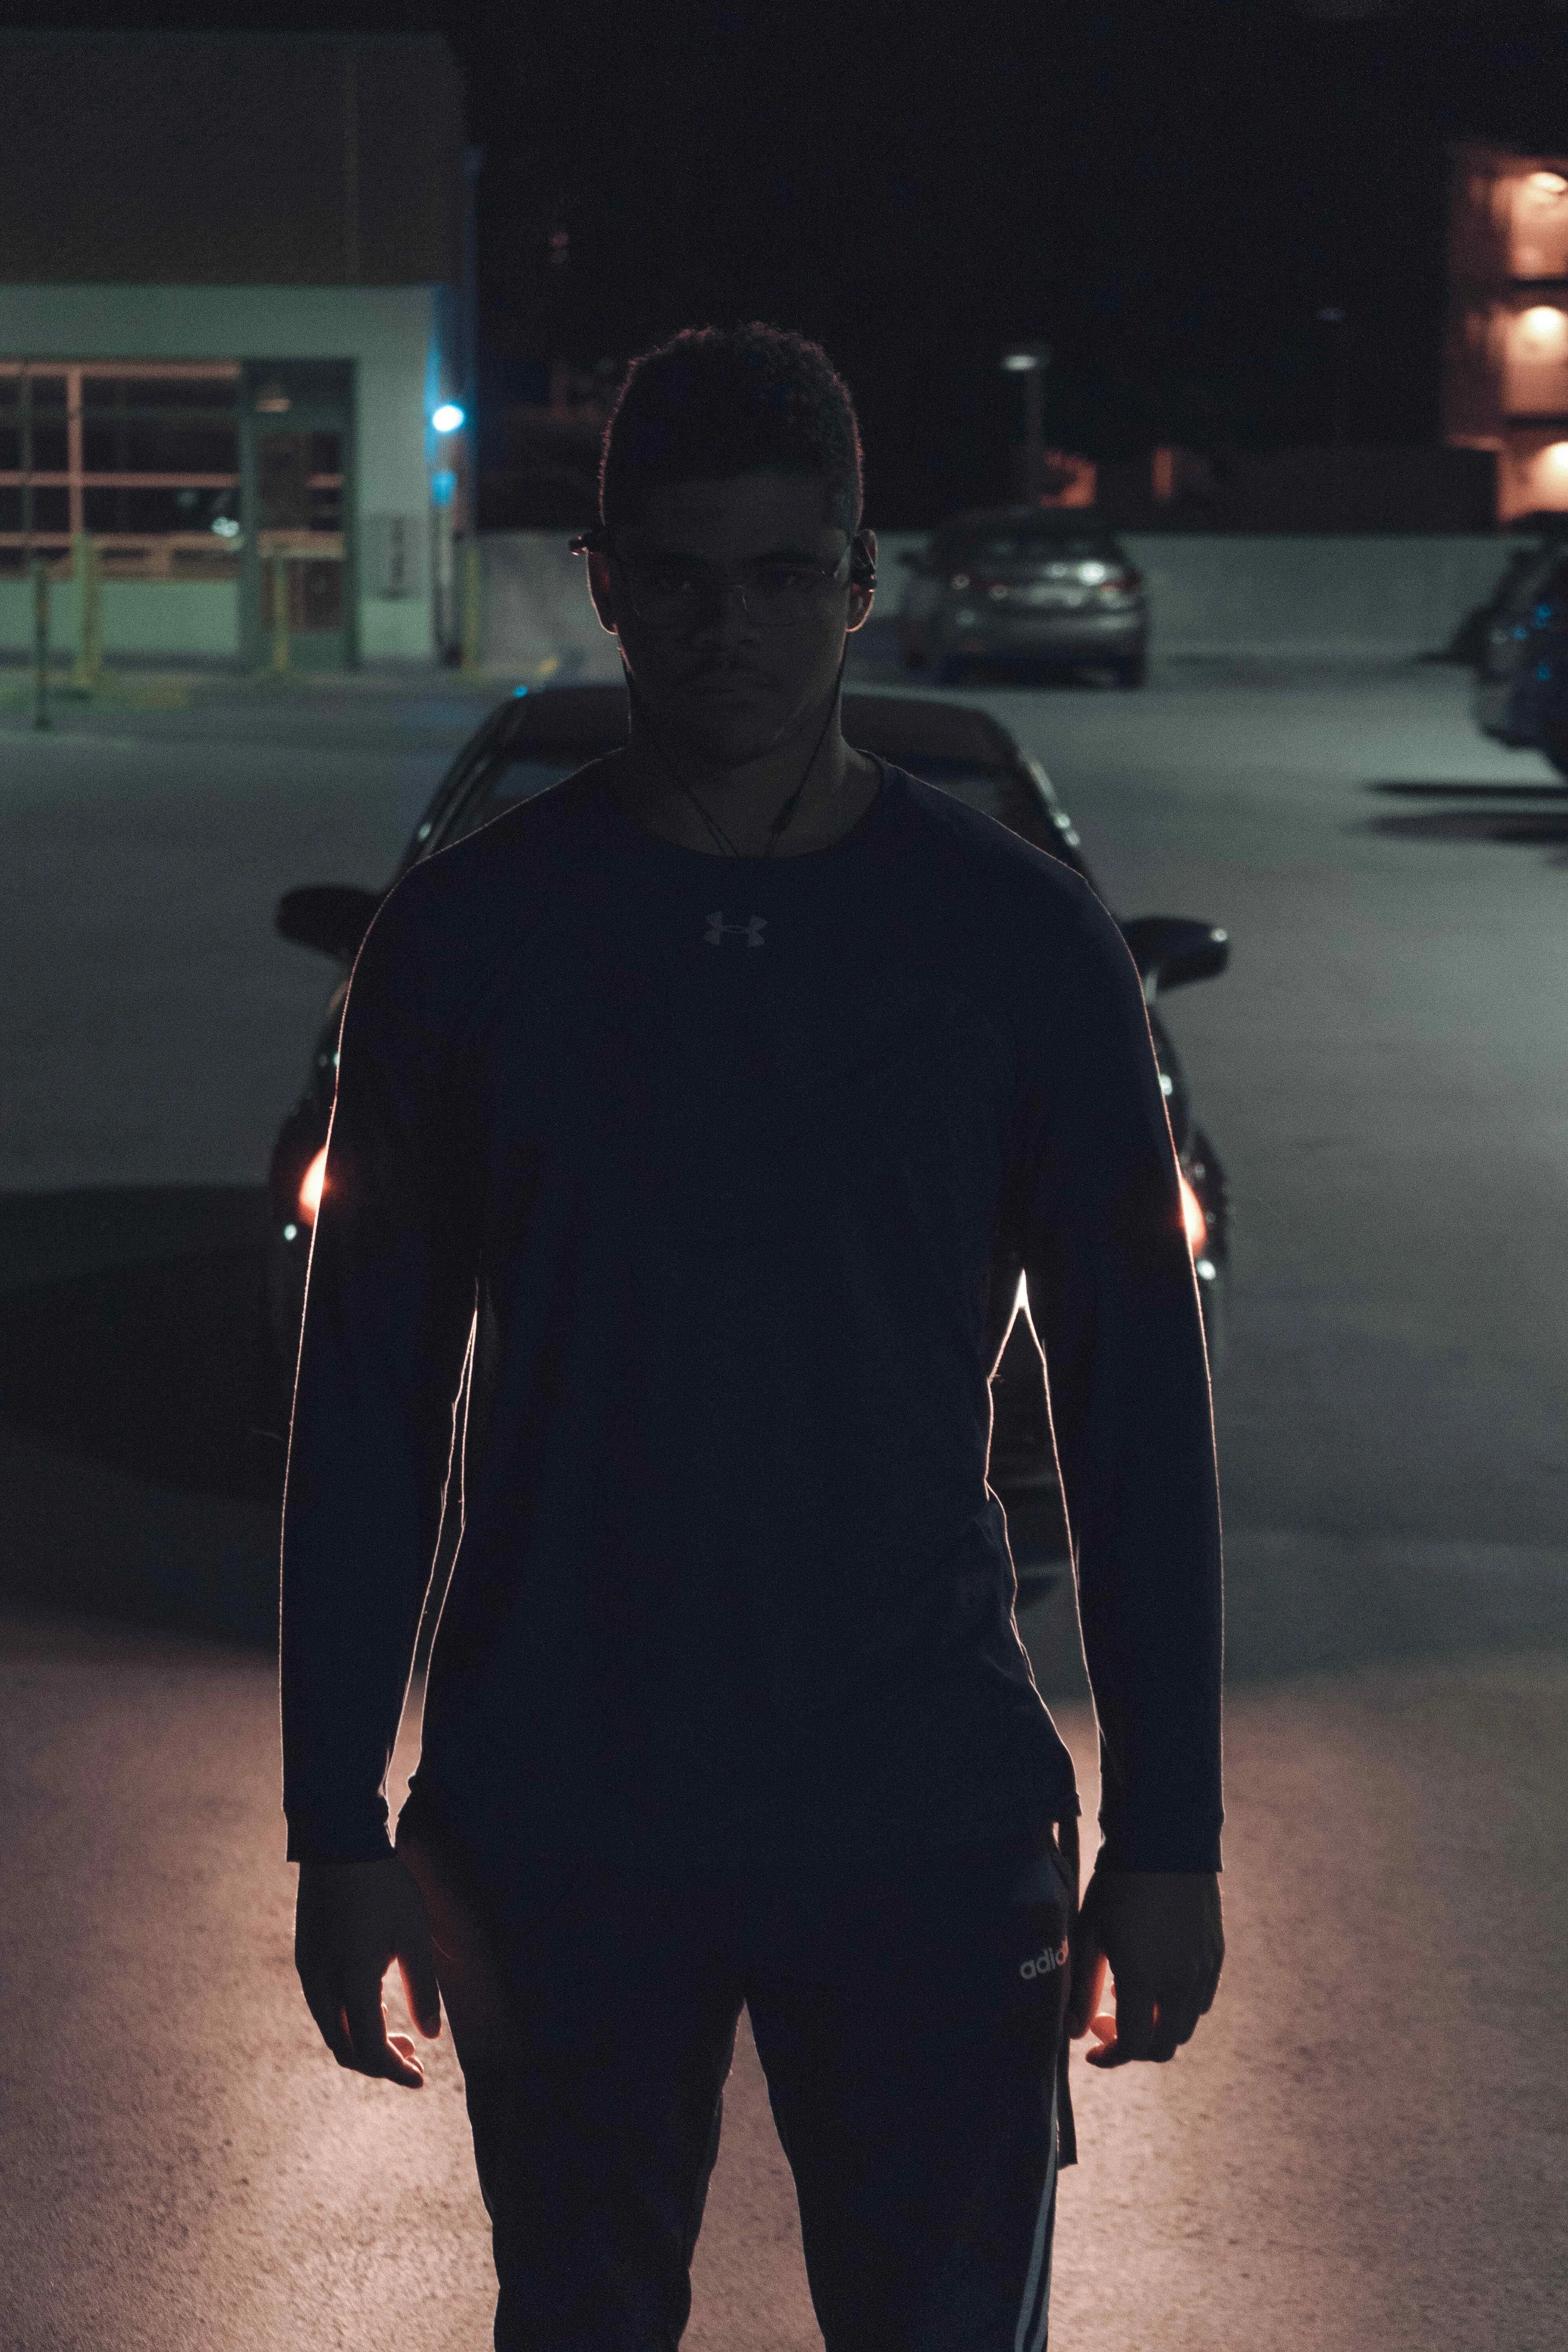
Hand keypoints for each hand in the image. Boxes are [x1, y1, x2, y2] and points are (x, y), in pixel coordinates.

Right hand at [294, 1855, 442, 2086]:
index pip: (370, 2050)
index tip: (420, 2078)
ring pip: (333, 2030)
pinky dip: (350, 2021)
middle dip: (380, 2062)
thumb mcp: (413, 1937)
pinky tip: (377, 2008)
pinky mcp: (306, 1960)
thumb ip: (422, 1989)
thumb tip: (431, 2036)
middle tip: (414, 2059)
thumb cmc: (384, 1888)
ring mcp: (309, 1974)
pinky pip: (325, 2009)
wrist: (339, 1845)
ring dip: (364, 2042)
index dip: (396, 2071)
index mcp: (352, 1984)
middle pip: (346, 2049)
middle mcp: (323, 1986)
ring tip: (402, 2037)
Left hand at [1066, 1866, 1222, 2066]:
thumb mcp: (1091, 1934)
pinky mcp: (1216, 1954)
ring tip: (1128, 1991)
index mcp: (1144, 1980)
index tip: (1092, 2052)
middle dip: (1133, 2046)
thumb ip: (1083, 1989)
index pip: (1133, 2046)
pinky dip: (1178, 2006)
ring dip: (1156, 2026)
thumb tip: (1074, 2034)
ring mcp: (1203, 1970)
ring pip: (1185, 2026)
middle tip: (1106, 2022)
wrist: (1164, 1841)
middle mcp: (1180, 1983)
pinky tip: (1157, 1977)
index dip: (1111, 2057)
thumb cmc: (1117, 1884)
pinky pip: (1202, 2000)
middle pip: (1163, 2045)